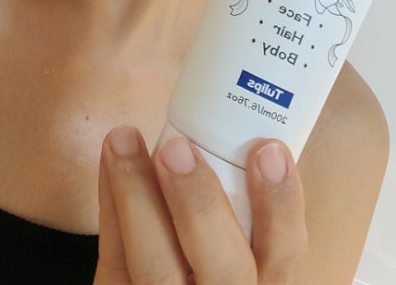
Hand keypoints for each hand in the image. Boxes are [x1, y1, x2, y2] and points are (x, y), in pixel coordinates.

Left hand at [93, 125, 308, 283]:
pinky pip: (115, 264)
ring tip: (124, 140)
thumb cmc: (215, 258)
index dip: (280, 205)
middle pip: (222, 269)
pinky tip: (110, 165)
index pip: (285, 253)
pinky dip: (110, 210)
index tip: (268, 150)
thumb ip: (247, 207)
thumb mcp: (250, 249)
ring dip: (136, 196)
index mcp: (266, 283)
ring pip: (155, 267)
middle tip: (176, 149)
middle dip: (199, 205)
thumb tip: (241, 125)